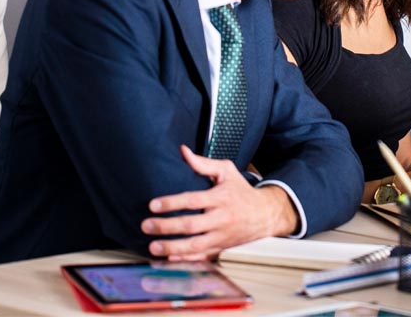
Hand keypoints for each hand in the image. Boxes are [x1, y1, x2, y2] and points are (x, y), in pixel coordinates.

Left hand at [141, 145, 297, 260]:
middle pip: (191, 225)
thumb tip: (183, 151)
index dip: (172, 203)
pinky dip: (184, 259)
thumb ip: (203, 163)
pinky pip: (201, 257)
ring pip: (195, 245)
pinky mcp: (221, 248)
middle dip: (166, 227)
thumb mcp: (226, 171)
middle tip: (146, 225)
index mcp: (222, 197)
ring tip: (153, 246)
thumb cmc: (240, 191)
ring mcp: (222, 236)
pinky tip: (168, 257)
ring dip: (172, 247)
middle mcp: (222, 218)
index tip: (153, 205)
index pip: (193, 200)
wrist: (264, 214)